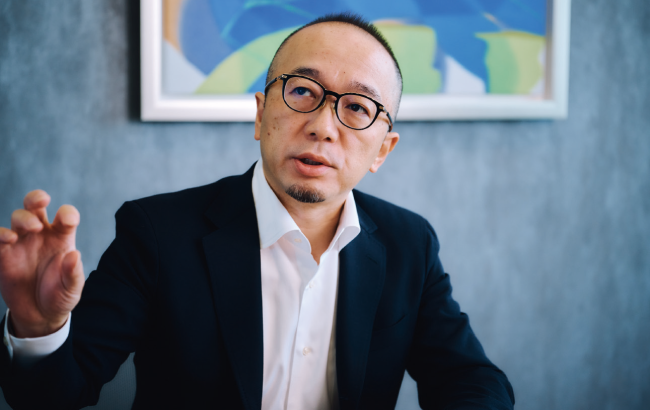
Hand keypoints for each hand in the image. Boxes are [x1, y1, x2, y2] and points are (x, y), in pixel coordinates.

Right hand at [0, 190, 84, 337]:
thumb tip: (74, 255)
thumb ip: (73, 274)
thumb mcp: (72, 289)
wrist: (40, 316)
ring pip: (18, 218)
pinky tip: (7, 238)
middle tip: (42, 202)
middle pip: (36, 207)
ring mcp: (22, 243)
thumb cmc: (60, 297)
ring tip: (30, 228)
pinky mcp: (4, 256)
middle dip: (36, 198)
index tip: (67, 221)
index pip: (66, 216)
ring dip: (23, 218)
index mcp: (62, 238)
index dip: (67, 213)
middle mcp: (41, 236)